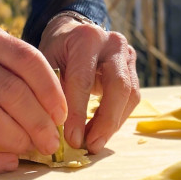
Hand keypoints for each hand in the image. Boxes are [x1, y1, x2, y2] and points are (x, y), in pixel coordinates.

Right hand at [0, 23, 66, 175]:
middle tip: (51, 141)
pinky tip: (8, 164)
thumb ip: (24, 78)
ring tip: (33, 149)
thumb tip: (61, 115)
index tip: (63, 115)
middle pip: (11, 90)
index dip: (51, 90)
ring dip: (17, 138)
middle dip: (39, 121)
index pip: (27, 59)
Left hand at [38, 14, 139, 152]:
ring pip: (130, 95)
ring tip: (93, 142)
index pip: (84, 80)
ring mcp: (127, 54)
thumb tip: (55, 131)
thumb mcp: (46, 63)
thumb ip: (52, 90)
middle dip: (105, 121)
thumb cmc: (56, 51)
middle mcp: (113, 43)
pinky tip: (100, 131)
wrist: (73, 34)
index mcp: (86, 38)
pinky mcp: (133, 68)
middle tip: (91, 146)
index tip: (72, 140)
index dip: (78, 113)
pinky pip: (132, 98)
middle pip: (118, 86)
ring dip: (112, 123)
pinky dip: (117, 118)